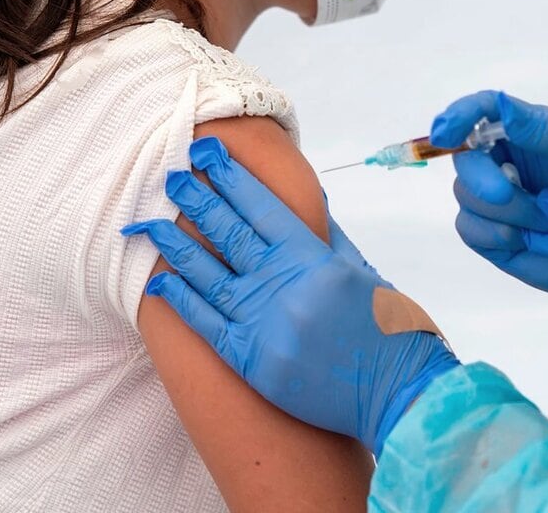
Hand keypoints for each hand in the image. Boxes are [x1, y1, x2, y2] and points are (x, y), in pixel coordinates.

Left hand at [122, 137, 458, 455]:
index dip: (230, 178)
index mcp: (315, 259)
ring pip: (208, 276)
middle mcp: (285, 286)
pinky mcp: (253, 362)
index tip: (207, 155)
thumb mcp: (362, 272)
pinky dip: (181, 300)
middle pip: (229, 234)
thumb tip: (303, 203)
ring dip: (175, 245)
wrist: (399, 393)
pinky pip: (207, 324)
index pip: (262, 208)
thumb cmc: (390, 329)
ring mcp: (265, 325)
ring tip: (148, 223)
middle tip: (171, 176)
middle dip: (197, 200)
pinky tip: (160, 281)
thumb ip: (325, 237)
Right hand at [430, 90, 547, 295]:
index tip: (445, 133)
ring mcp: (491, 198)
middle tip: (504, 194)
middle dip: (482, 178)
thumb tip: (500, 103)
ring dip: (511, 212)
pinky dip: (500, 236)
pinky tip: (530, 240)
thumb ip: (539, 129)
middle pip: (463, 157)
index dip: (458, 117)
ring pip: (465, 197)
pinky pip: (471, 230)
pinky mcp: (489, 234)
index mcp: (524, 130)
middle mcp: (502, 160)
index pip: (480, 111)